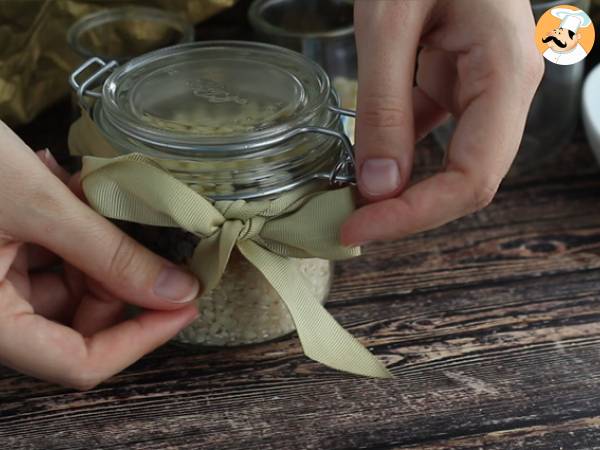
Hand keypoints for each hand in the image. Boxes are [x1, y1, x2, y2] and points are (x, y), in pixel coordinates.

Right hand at [0, 122, 200, 389]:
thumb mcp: (38, 206)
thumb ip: (110, 254)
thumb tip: (179, 290)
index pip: (79, 363)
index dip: (142, 337)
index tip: (188, 303)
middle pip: (81, 323)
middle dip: (117, 275)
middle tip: (131, 223)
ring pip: (72, 287)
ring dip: (95, 243)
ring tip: (84, 190)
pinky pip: (52, 259)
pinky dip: (72, 228)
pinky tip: (66, 186)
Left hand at [342, 0, 543, 244]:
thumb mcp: (389, 22)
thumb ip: (385, 106)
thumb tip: (378, 187)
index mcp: (506, 73)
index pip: (473, 177)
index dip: (415, 215)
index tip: (359, 229)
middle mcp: (506, 91)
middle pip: (467, 181)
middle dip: (408, 212)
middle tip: (350, 224)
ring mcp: (483, 90)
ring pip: (451, 165)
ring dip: (402, 190)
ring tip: (351, 204)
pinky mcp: (456, 85)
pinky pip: (433, 136)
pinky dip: (398, 156)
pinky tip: (365, 162)